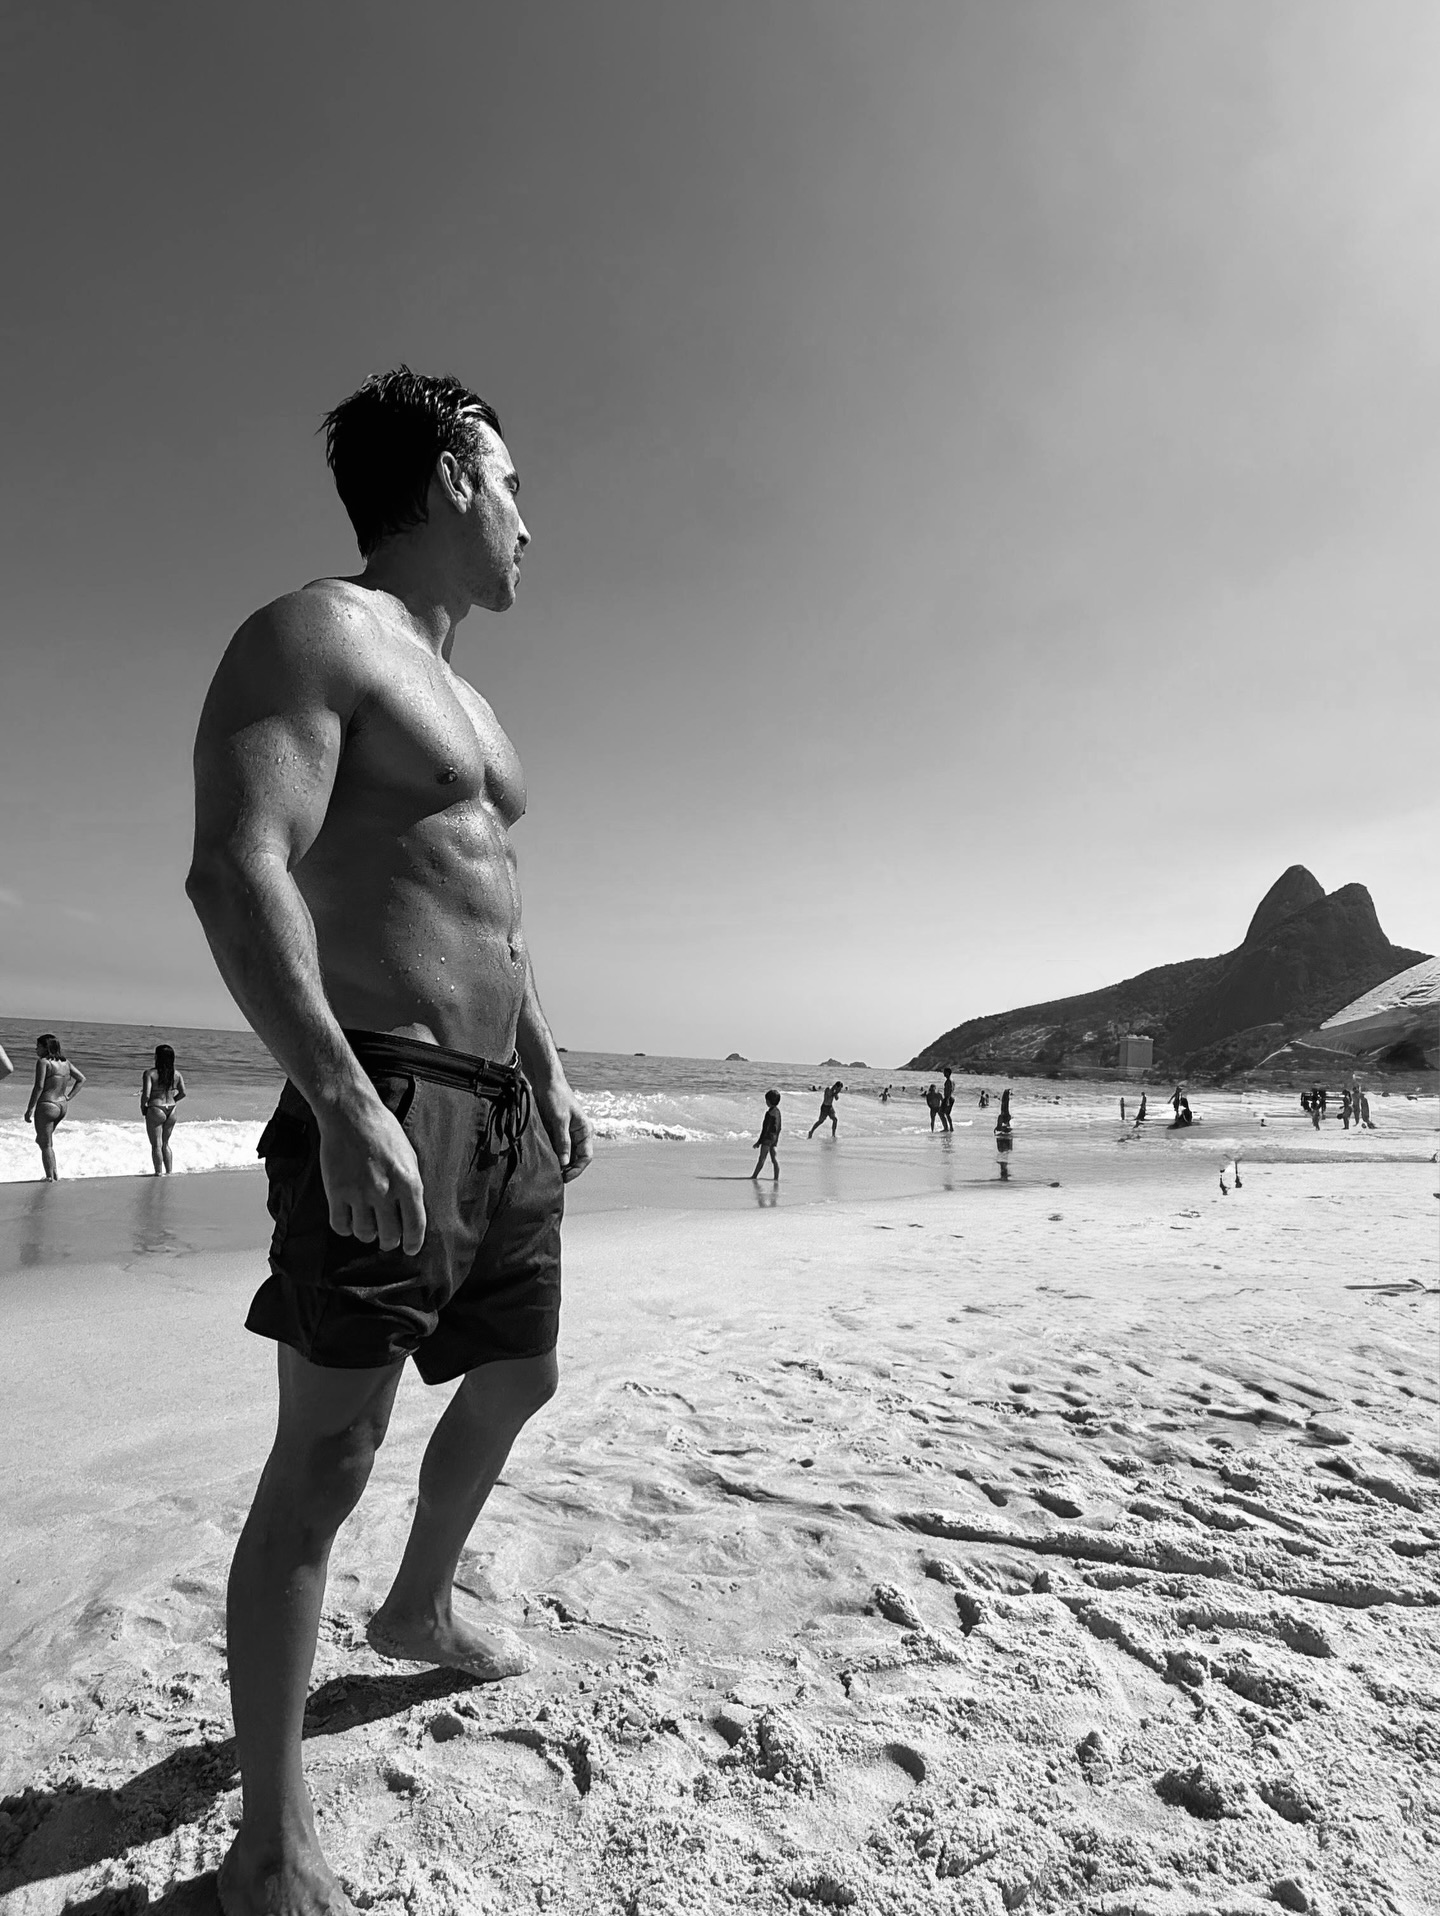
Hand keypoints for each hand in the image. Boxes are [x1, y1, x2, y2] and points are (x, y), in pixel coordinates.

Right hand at [316, 1097, 426, 1253]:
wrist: (351, 1115)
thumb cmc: (383, 1132)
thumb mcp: (409, 1157)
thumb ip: (410, 1186)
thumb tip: (412, 1214)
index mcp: (409, 1182)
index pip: (415, 1226)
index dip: (413, 1243)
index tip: (409, 1249)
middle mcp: (385, 1191)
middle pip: (389, 1236)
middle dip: (389, 1241)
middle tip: (387, 1238)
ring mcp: (359, 1193)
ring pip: (364, 1234)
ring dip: (367, 1234)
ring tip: (367, 1224)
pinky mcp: (336, 1191)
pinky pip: (340, 1225)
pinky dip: (344, 1228)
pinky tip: (348, 1219)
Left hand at [533, 1076, 593, 1182]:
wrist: (546, 1081)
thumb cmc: (556, 1097)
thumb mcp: (559, 1120)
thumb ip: (562, 1142)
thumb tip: (564, 1163)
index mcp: (585, 1131)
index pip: (586, 1157)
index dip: (576, 1169)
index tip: (564, 1177)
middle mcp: (578, 1134)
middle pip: (576, 1158)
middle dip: (567, 1169)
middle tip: (554, 1178)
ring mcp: (567, 1133)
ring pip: (566, 1154)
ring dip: (559, 1163)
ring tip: (548, 1172)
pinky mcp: (556, 1132)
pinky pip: (556, 1148)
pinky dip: (552, 1155)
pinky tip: (544, 1161)